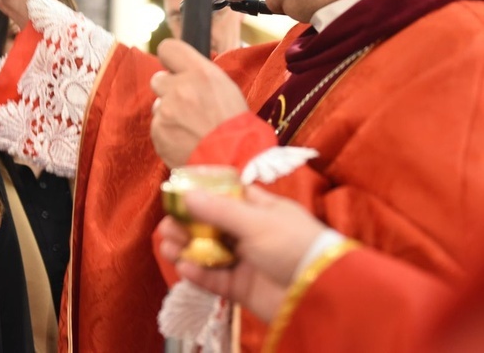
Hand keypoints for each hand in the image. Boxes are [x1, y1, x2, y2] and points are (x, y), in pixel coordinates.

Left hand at [150, 39, 247, 167]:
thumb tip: (180, 71)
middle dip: (169, 90)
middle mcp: (179, 88)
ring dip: (170, 114)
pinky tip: (187, 140)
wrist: (234, 160)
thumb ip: (199, 75)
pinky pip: (158, 127)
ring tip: (193, 128)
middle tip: (188, 105)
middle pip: (158, 79)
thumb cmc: (234, 125)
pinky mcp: (158, 132)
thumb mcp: (225, 87)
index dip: (170, 59)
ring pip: (158, 106)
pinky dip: (169, 133)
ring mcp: (166, 111)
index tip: (174, 67)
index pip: (168, 49)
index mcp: (200, 73)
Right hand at [157, 185, 325, 320]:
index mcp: (261, 209)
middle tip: (167, 225)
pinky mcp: (242, 287)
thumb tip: (187, 194)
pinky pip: (215, 278)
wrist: (320, 294)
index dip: (203, 193)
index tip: (179, 194)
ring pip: (209, 252)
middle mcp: (252, 233)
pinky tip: (184, 267)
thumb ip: (219, 210)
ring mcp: (247, 261)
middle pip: (212, 225)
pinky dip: (198, 273)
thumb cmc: (294, 245)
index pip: (228, 195)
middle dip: (187, 224)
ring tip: (168, 246)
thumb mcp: (256, 222)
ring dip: (187, 248)